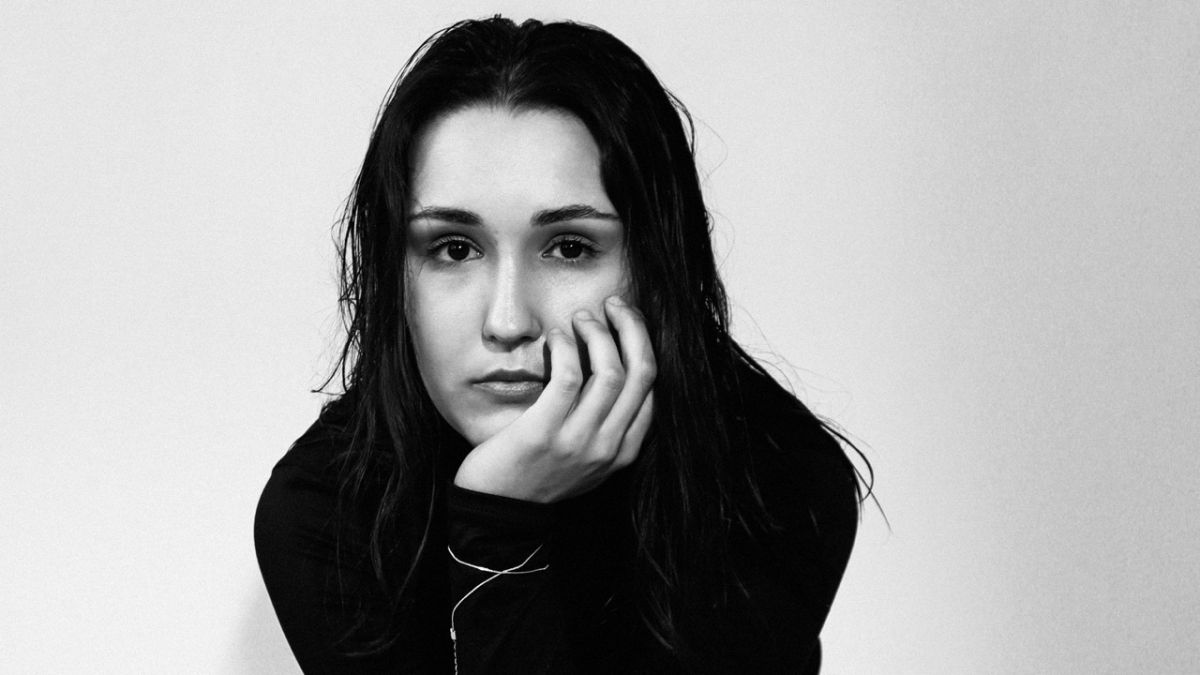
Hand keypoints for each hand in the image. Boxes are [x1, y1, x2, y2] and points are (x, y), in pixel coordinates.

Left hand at [452, 295, 655, 502]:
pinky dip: (566, 348)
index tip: (627, 321)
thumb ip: (606, 424)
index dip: (643, 344)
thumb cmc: (537, 475)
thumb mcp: (586, 457)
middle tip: (614, 304)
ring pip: (610, 371)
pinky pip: (567, 377)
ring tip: (581, 318)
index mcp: (624, 451)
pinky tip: (556, 337)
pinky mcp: (544, 433)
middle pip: (642, 372)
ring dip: (598, 333)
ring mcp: (578, 442)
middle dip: (633, 328)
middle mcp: (608, 447)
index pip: (651, 387)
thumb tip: (611, 366)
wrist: (498, 513)